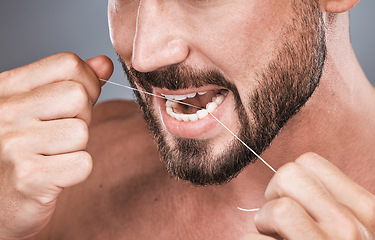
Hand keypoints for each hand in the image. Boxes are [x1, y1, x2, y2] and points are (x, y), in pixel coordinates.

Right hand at [0, 53, 112, 238]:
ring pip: (82, 132)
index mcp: (8, 87)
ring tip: (52, 155)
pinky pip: (83, 163)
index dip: (87, 81)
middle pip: (79, 96)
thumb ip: (70, 82)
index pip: (68, 63)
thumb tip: (104, 63)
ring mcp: (14, 145)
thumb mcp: (36, 107)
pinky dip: (76, 172)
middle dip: (81, 117)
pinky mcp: (30, 177)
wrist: (0, 202)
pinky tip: (53, 175)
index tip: (79, 101)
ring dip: (76, 147)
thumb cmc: (21, 150)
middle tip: (60, 134)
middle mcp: (6, 111)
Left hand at [243, 152, 374, 239]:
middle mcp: (352, 231)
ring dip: (263, 225)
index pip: (308, 162)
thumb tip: (285, 180)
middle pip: (287, 175)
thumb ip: (327, 203)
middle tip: (278, 222)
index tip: (293, 202)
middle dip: (274, 196)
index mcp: (367, 211)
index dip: (291, 181)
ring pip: (276, 209)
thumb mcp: (348, 229)